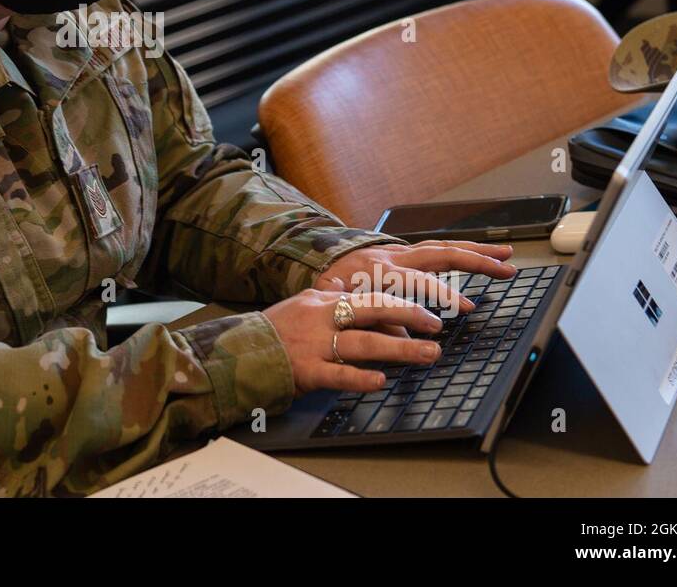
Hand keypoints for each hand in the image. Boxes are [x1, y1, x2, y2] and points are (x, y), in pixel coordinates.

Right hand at [264, 288, 443, 394]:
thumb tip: (368, 302)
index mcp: (324, 299)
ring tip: (428, 354)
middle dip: (409, 315)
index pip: (370, 295)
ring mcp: (314, 344)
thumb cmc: (277, 331)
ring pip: (362, 342)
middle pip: (372, 309)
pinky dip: (359, 377)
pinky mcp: (305, 370)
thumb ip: (336, 302)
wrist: (239, 351)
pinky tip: (380, 381)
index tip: (430, 312)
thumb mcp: (306, 306)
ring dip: (399, 349)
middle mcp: (322, 317)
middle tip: (437, 325)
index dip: (404, 303)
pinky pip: (337, 374)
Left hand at [314, 240, 515, 314]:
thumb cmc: (327, 289)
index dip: (443, 294)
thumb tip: (407, 344)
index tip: (467, 308)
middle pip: (439, 253)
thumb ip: (375, 325)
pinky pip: (434, 249)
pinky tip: (482, 256)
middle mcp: (392, 255)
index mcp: (376, 270)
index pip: (417, 279)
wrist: (310, 259)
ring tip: (505, 256)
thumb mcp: (343, 310)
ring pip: (441, 246)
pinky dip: (460, 251)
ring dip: (475, 251)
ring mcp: (398, 251)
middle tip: (506, 268)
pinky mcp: (401, 252)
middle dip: (475, 259)